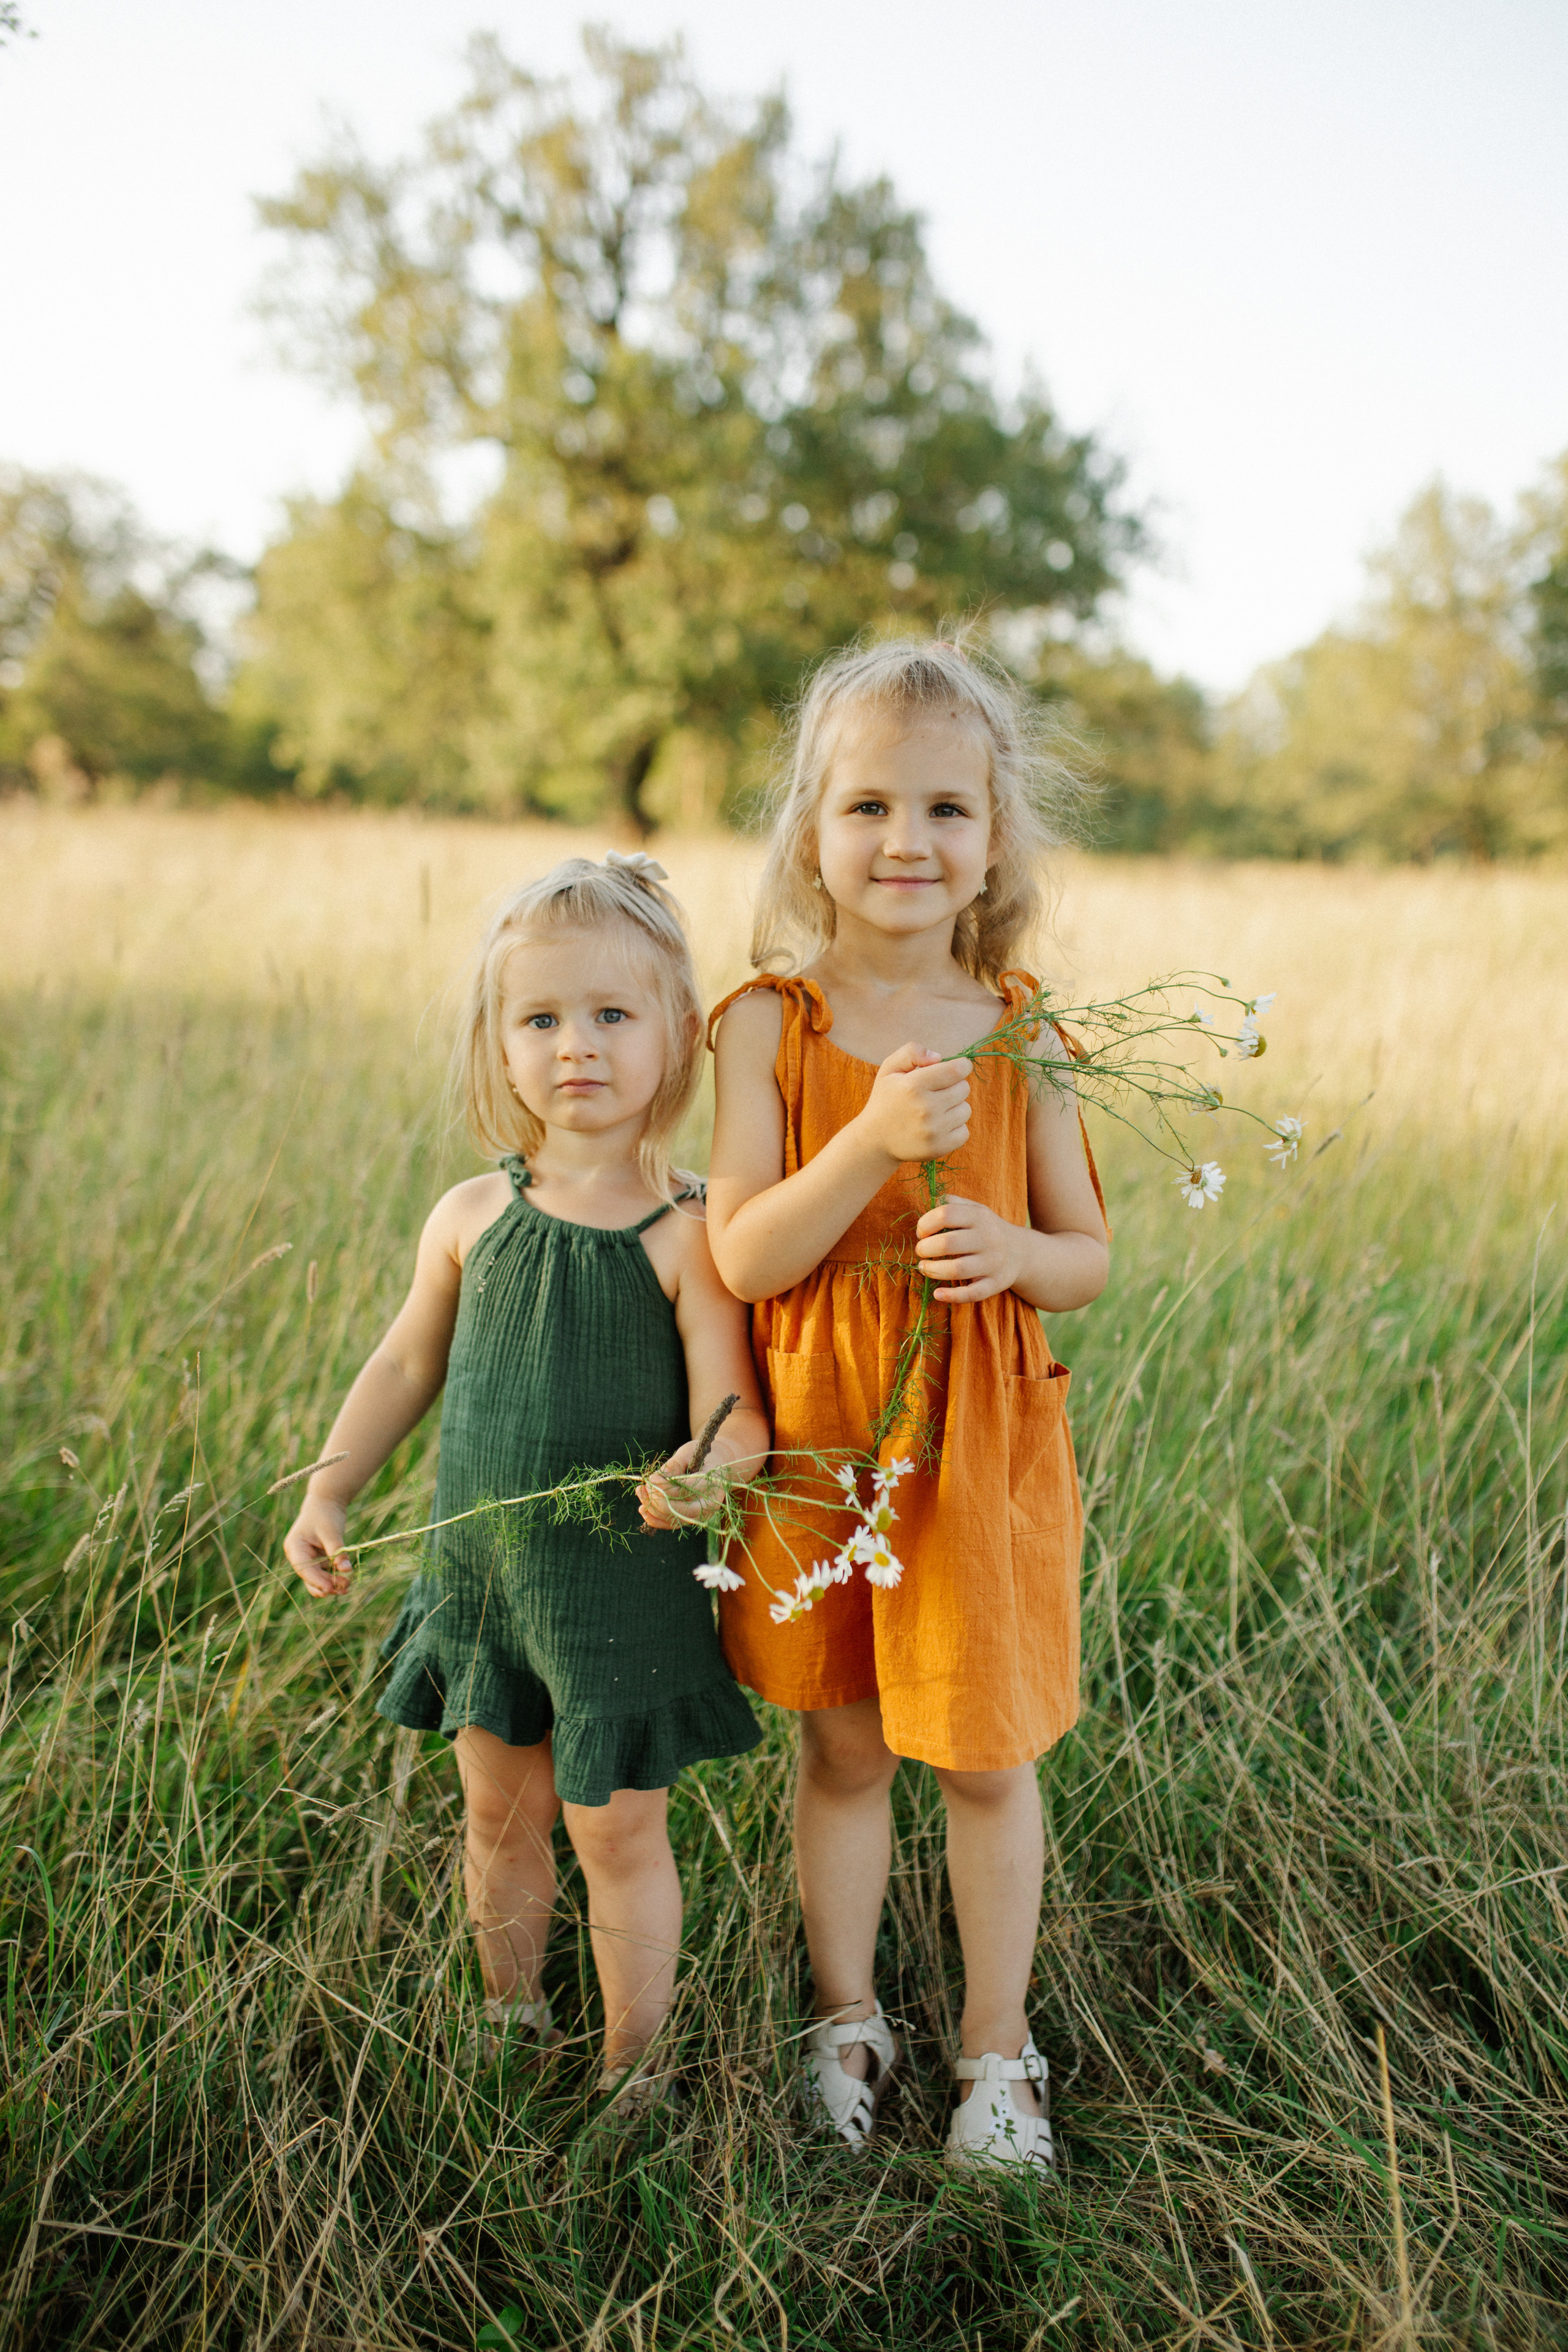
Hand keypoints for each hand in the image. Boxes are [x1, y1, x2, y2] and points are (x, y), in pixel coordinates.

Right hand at [284, 1493, 352, 1596]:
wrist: (327, 1501)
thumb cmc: (325, 1514)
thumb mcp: (331, 1531)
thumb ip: (337, 1551)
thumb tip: (347, 1569)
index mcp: (294, 1548)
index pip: (303, 1569)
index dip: (316, 1581)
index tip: (329, 1588)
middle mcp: (299, 1556)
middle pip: (310, 1577)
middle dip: (326, 1584)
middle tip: (344, 1587)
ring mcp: (309, 1559)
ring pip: (318, 1578)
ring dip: (332, 1583)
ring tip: (347, 1587)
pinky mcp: (319, 1559)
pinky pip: (326, 1572)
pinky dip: (335, 1576)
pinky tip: (346, 1580)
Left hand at [637, 1439, 726, 1530]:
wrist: (719, 1467)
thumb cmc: (704, 1456)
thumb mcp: (689, 1453)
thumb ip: (673, 1465)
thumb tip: (655, 1480)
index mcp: (712, 1485)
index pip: (685, 1491)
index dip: (664, 1486)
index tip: (651, 1477)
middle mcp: (709, 1504)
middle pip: (680, 1510)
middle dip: (657, 1501)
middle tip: (644, 1487)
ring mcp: (701, 1515)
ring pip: (673, 1519)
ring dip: (652, 1509)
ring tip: (640, 1492)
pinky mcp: (691, 1519)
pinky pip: (671, 1524)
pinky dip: (655, 1518)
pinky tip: (643, 1508)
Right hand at [856, 1044, 971, 1167]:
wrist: (875, 1140)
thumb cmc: (887, 1099)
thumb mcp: (890, 1068)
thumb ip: (911, 1052)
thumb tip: (939, 1057)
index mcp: (913, 1086)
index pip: (956, 1070)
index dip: (961, 1066)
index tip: (956, 1069)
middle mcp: (925, 1108)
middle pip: (964, 1088)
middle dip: (954, 1086)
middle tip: (936, 1092)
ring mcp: (933, 1130)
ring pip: (966, 1110)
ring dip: (954, 1108)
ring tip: (935, 1110)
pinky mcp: (939, 1147)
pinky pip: (964, 1132)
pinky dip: (955, 1128)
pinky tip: (938, 1126)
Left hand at [914, 1194, 1026, 1302]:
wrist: (1021, 1252)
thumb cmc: (987, 1229)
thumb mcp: (975, 1209)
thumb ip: (952, 1203)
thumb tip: (927, 1202)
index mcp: (980, 1216)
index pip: (946, 1214)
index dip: (925, 1223)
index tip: (921, 1233)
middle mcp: (988, 1238)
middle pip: (948, 1243)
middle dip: (925, 1248)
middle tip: (921, 1251)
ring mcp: (993, 1263)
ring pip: (958, 1269)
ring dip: (933, 1270)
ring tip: (924, 1267)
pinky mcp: (995, 1284)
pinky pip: (972, 1293)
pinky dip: (952, 1296)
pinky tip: (937, 1294)